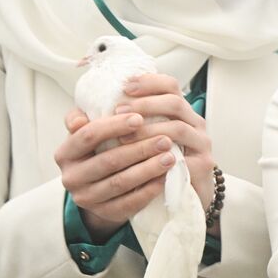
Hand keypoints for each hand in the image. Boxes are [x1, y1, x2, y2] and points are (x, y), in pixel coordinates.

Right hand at [55, 108, 175, 241]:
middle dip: (139, 149)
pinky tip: (164, 178)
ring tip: (170, 157)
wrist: (98, 185)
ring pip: (120, 183)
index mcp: (65, 153)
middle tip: (165, 139)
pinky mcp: (104, 213)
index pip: (89, 135)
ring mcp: (86, 198)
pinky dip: (148, 190)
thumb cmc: (98, 149)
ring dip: (148, 169)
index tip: (140, 118)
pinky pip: (129, 203)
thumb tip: (81, 117)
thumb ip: (86, 116)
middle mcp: (71, 177)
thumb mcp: (89, 132)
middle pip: (108, 160)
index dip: (114, 126)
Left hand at [112, 73, 215, 213]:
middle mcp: (194, 122)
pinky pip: (183, 159)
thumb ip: (107, 128)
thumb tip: (74, 122)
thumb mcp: (134, 140)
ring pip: (178, 129)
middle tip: (119, 111)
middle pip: (175, 102)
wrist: (183, 194)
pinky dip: (161, 159)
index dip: (149, 82)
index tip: (124, 86)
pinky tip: (141, 162)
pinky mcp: (202, 165)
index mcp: (179, 111)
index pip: (170, 85)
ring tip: (125, 138)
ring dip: (149, 130)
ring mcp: (201, 143)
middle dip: (145, 105)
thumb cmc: (153, 163)